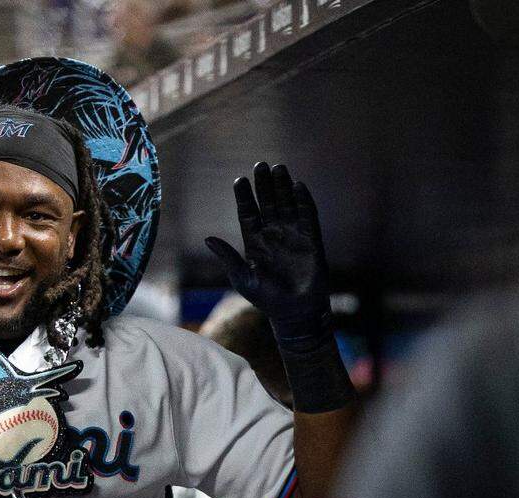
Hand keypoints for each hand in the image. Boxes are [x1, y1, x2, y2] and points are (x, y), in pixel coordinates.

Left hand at [205, 163, 331, 348]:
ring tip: (278, 168)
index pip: (248, 214)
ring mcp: (292, 236)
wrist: (295, 312)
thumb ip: (228, 257)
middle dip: (263, 185)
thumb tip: (207, 238)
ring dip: (282, 188)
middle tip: (260, 165)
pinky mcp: (311, 240)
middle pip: (267, 204)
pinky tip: (299, 185)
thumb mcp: (243, 278)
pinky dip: (303, 201)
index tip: (240, 180)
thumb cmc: (266, 299)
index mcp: (254, 242)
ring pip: (286, 205)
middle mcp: (273, 235)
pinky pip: (307, 216)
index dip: (244, 197)